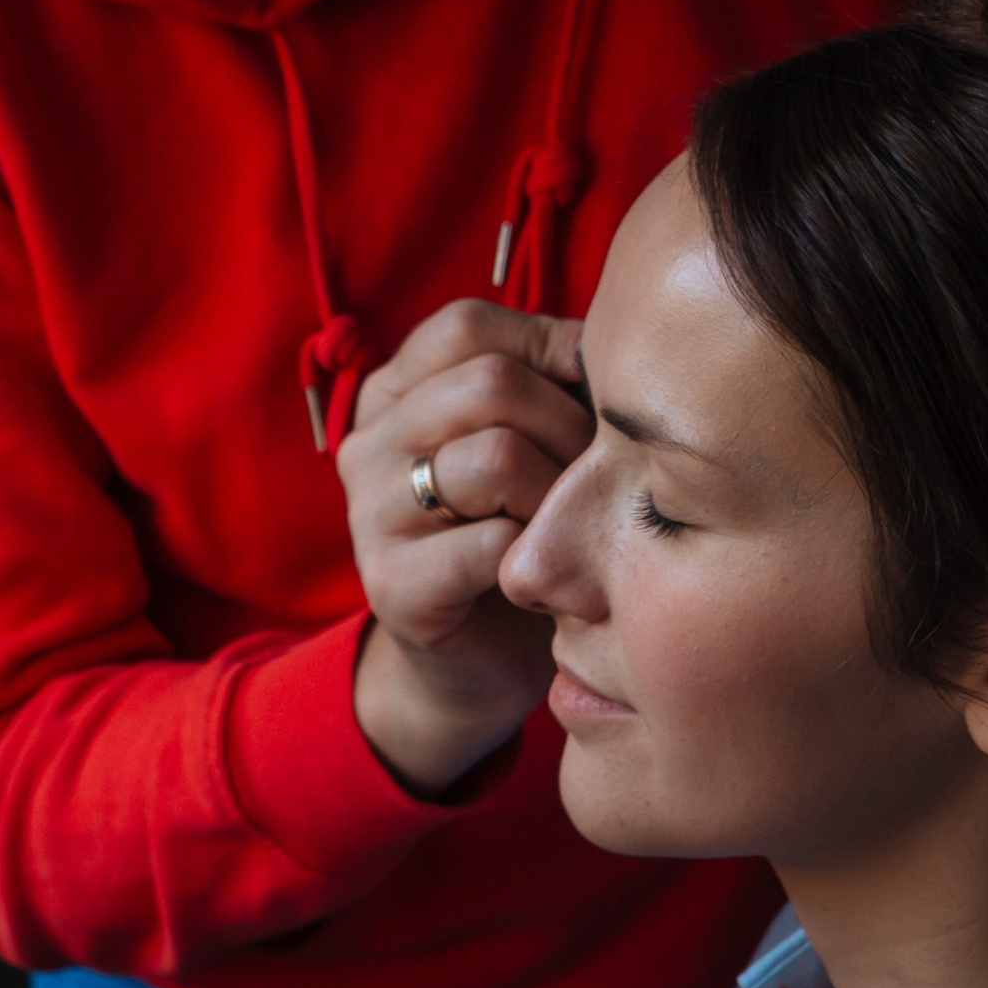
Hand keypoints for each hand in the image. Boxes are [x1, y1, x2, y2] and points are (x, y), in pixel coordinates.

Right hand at [338, 298, 591, 793]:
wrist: (476, 661)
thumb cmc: (519, 535)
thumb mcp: (531, 442)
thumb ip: (548, 386)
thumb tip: (619, 339)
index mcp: (393, 394)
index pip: (467, 327)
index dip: (547, 345)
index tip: (592, 394)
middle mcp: (368, 444)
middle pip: (488, 384)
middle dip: (569, 425)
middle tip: (596, 474)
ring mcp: (370, 514)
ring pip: (492, 456)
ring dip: (558, 491)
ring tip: (570, 524)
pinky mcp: (391, 584)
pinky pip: (489, 542)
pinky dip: (537, 555)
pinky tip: (545, 571)